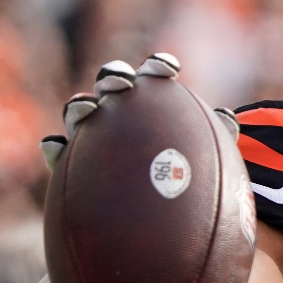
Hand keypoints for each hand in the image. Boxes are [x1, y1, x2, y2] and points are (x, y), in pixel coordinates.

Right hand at [39, 53, 240, 169]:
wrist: (164, 215)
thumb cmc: (191, 180)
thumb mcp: (211, 163)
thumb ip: (220, 139)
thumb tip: (227, 118)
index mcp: (154, 105)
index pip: (155, 77)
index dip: (158, 67)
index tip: (168, 70)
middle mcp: (122, 114)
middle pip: (111, 84)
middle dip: (114, 76)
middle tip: (123, 84)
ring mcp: (95, 137)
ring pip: (80, 114)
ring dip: (80, 106)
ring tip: (87, 110)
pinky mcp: (72, 165)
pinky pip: (59, 155)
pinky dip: (55, 146)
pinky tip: (55, 147)